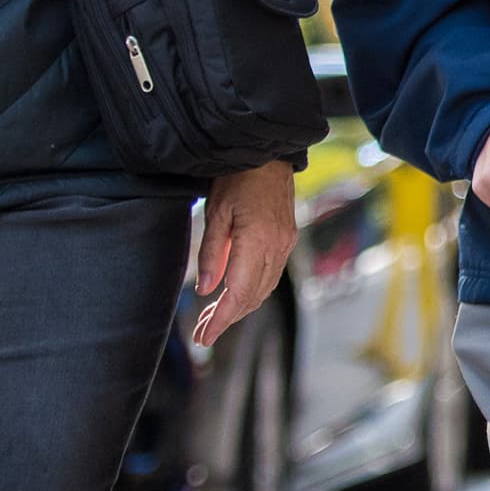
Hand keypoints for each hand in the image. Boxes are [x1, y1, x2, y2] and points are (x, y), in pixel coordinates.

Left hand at [189, 161, 297, 343]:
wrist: (270, 152)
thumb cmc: (238, 178)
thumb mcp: (215, 212)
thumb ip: (211, 254)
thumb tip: (205, 290)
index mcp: (258, 242)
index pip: (238, 294)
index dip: (221, 320)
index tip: (205, 337)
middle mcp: (277, 248)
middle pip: (252, 297)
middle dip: (226, 319)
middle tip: (202, 334)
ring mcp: (285, 244)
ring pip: (263, 290)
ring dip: (239, 309)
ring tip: (213, 320)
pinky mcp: (287, 240)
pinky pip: (270, 276)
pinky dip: (251, 292)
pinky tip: (235, 296)